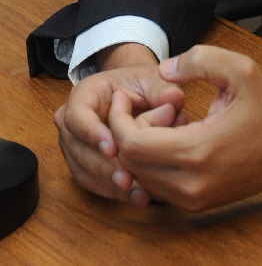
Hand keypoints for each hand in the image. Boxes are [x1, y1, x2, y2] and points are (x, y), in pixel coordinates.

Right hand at [54, 42, 186, 205]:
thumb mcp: (153, 79)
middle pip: (80, 149)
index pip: (78, 116)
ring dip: (110, 185)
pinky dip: (114, 192)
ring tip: (138, 192)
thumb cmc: (141, 84)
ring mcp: (74, 146)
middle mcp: (71, 123)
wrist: (134, 94)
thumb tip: (174, 99)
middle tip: (129, 179)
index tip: (115, 148)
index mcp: (83, 95)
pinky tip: (137, 197)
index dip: (93, 134)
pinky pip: (94, 183)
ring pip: (85, 171)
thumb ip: (162, 88)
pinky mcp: (83, 166)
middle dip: (105, 166)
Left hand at [106, 44, 261, 210]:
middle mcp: (190, 183)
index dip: (118, 117)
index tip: (127, 96)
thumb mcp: (241, 69)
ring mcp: (192, 199)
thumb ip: (200, 60)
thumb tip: (163, 71)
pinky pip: (155, 187)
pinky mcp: (196, 204)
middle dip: (129, 130)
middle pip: (129, 162)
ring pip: (139, 177)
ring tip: (168, 123)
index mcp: (198, 150)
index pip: (130, 143)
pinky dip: (153, 164)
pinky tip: (175, 141)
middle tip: (156, 107)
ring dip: (141, 149)